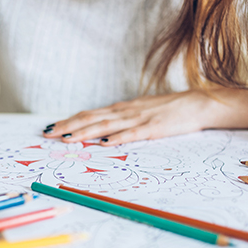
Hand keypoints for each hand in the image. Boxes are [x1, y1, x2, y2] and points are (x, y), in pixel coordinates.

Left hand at [43, 92, 213, 145]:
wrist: (197, 103)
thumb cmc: (169, 109)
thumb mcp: (141, 111)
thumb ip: (123, 120)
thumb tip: (103, 131)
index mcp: (122, 109)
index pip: (90, 114)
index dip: (70, 121)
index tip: (52, 128)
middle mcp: (126, 111)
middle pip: (92, 119)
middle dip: (69, 127)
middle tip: (49, 134)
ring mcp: (139, 118)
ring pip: (107, 126)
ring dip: (86, 132)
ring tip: (68, 138)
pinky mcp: (154, 128)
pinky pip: (133, 134)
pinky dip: (118, 138)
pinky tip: (105, 143)